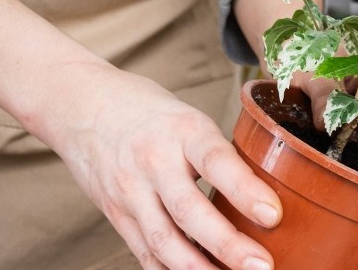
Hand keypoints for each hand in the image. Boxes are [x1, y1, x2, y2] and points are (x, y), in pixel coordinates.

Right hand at [46, 61, 279, 269]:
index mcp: (183, 131)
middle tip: (261, 265)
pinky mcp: (115, 214)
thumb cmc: (153, 113)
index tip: (274, 215)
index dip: (245, 190)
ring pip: (163, 239)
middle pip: (188, 211)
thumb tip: (265, 194)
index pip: (216, 161)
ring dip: (199, 269)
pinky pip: (144, 250)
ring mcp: (130, 191)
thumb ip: (220, 155)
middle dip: (227, 244)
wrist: (84, 105)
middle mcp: (153, 162)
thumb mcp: (191, 119)